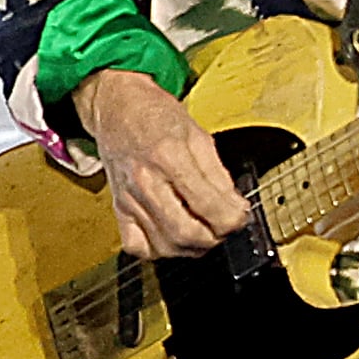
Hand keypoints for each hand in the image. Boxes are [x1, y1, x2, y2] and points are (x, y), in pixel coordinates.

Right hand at [75, 66, 253, 259]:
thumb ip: (218, 174)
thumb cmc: (155, 116)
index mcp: (169, 156)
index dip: (232, 219)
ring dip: (191, 248)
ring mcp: (129, 198)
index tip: (241, 217)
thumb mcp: (197, 135)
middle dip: (214, 237)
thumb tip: (236, 207)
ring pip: (164, 246)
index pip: (207, 205)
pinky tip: (172, 236)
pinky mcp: (119, 209)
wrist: (116, 108)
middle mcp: (145, 181)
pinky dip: (159, 250)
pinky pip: (137, 246)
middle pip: (185, 233)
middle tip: (225, 227)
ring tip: (204, 232)